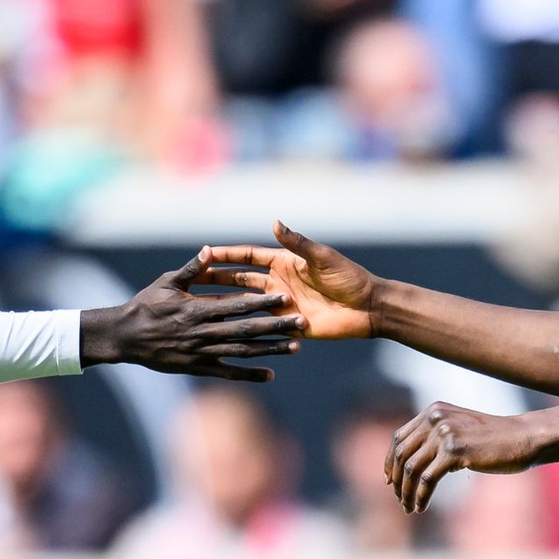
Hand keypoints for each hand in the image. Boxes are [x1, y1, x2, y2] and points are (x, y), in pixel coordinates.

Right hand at [81, 247, 304, 381]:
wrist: (124, 337)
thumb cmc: (144, 305)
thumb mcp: (166, 282)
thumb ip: (191, 269)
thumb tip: (209, 250)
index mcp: (197, 308)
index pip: (236, 304)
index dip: (261, 301)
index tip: (284, 296)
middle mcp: (203, 332)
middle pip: (246, 328)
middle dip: (275, 325)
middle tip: (301, 321)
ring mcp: (201, 352)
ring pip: (242, 351)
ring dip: (269, 349)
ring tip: (296, 347)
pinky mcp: (197, 368)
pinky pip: (227, 372)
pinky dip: (248, 374)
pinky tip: (270, 374)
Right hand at [199, 221, 379, 339]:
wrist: (369, 308)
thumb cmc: (349, 278)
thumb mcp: (322, 258)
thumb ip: (297, 243)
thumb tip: (275, 223)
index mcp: (283, 263)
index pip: (247, 257)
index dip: (226, 255)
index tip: (204, 254)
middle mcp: (278, 283)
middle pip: (239, 280)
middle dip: (215, 280)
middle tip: (190, 283)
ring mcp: (281, 305)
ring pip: (245, 305)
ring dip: (224, 305)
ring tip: (199, 310)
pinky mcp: (287, 325)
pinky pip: (262, 328)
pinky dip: (244, 329)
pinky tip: (223, 335)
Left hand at [385, 402, 538, 513]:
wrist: (524, 438)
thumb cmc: (495, 439)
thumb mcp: (460, 430)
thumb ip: (437, 438)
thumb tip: (412, 464)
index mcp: (433, 411)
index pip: (399, 437)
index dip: (390, 460)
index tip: (389, 480)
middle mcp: (434, 418)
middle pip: (402, 454)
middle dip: (397, 480)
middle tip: (399, 499)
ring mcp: (444, 433)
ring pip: (411, 468)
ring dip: (406, 492)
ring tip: (408, 508)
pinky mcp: (454, 450)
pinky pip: (428, 479)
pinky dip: (421, 496)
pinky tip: (421, 507)